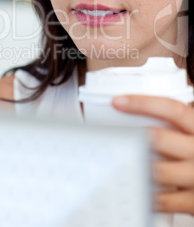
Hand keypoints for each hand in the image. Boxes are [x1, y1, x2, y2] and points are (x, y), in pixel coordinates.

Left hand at [112, 95, 193, 214]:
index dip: (143, 103)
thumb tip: (135, 116)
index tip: (118, 102)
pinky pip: (164, 199)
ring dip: (138, 166)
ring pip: (158, 170)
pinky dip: (147, 194)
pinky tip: (140, 188)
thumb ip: (174, 125)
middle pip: (159, 138)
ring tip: (124, 161)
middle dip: (135, 137)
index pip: (171, 108)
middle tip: (116, 136)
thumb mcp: (192, 133)